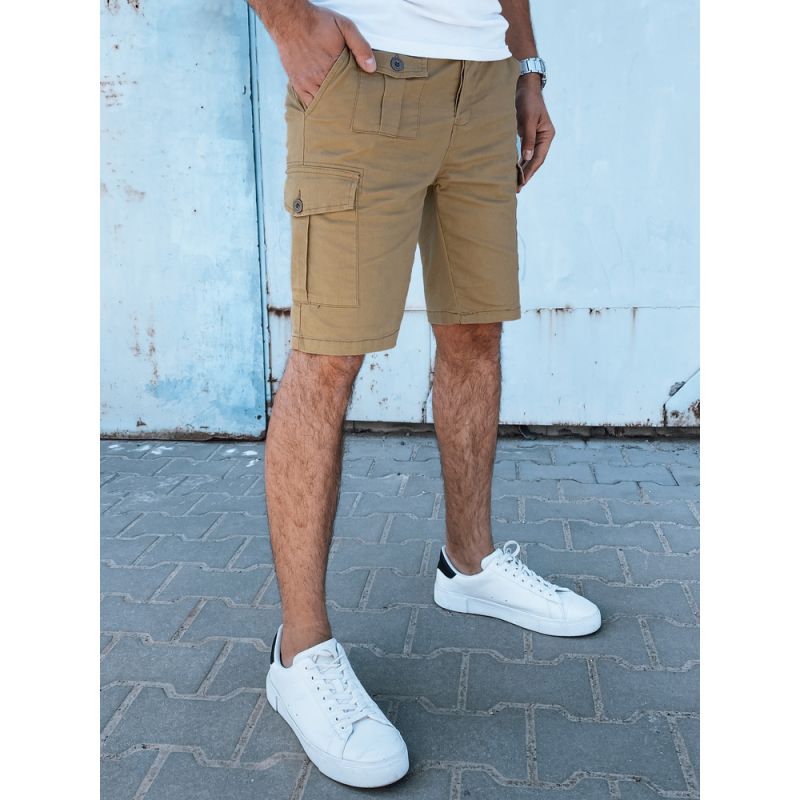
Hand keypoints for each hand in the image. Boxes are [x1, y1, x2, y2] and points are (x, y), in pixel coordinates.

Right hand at [275, 6, 375, 107]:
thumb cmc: (318, 22)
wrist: (289, 20)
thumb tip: (371, 68)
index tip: (363, 102)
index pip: (350, 90)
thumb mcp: (345, 26)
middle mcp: (321, 78)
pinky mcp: (298, 84)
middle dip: (345, 105)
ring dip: (332, 107)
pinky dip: (317, 107)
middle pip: (337, 100)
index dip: (356, 97)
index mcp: (335, 66)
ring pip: (324, 104)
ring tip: (341, 112)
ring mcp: (308, 83)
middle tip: (353, 112)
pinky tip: (324, 109)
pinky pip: (309, 103)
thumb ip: (360, 46)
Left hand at [515, 74, 554, 191]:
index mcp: (547, 135)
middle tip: (517, 188)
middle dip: (526, 174)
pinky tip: (513, 169)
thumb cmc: (528, 100)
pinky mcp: (527, 135)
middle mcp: (543, 138)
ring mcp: (535, 137)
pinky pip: (524, 152)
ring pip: (530, 157)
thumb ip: (528, 138)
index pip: (539, 158)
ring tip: (514, 183)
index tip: (522, 182)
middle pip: (535, 160)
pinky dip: (519, 161)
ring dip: (523, 170)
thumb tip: (527, 157)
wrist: (524, 86)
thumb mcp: (528, 120)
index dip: (530, 171)